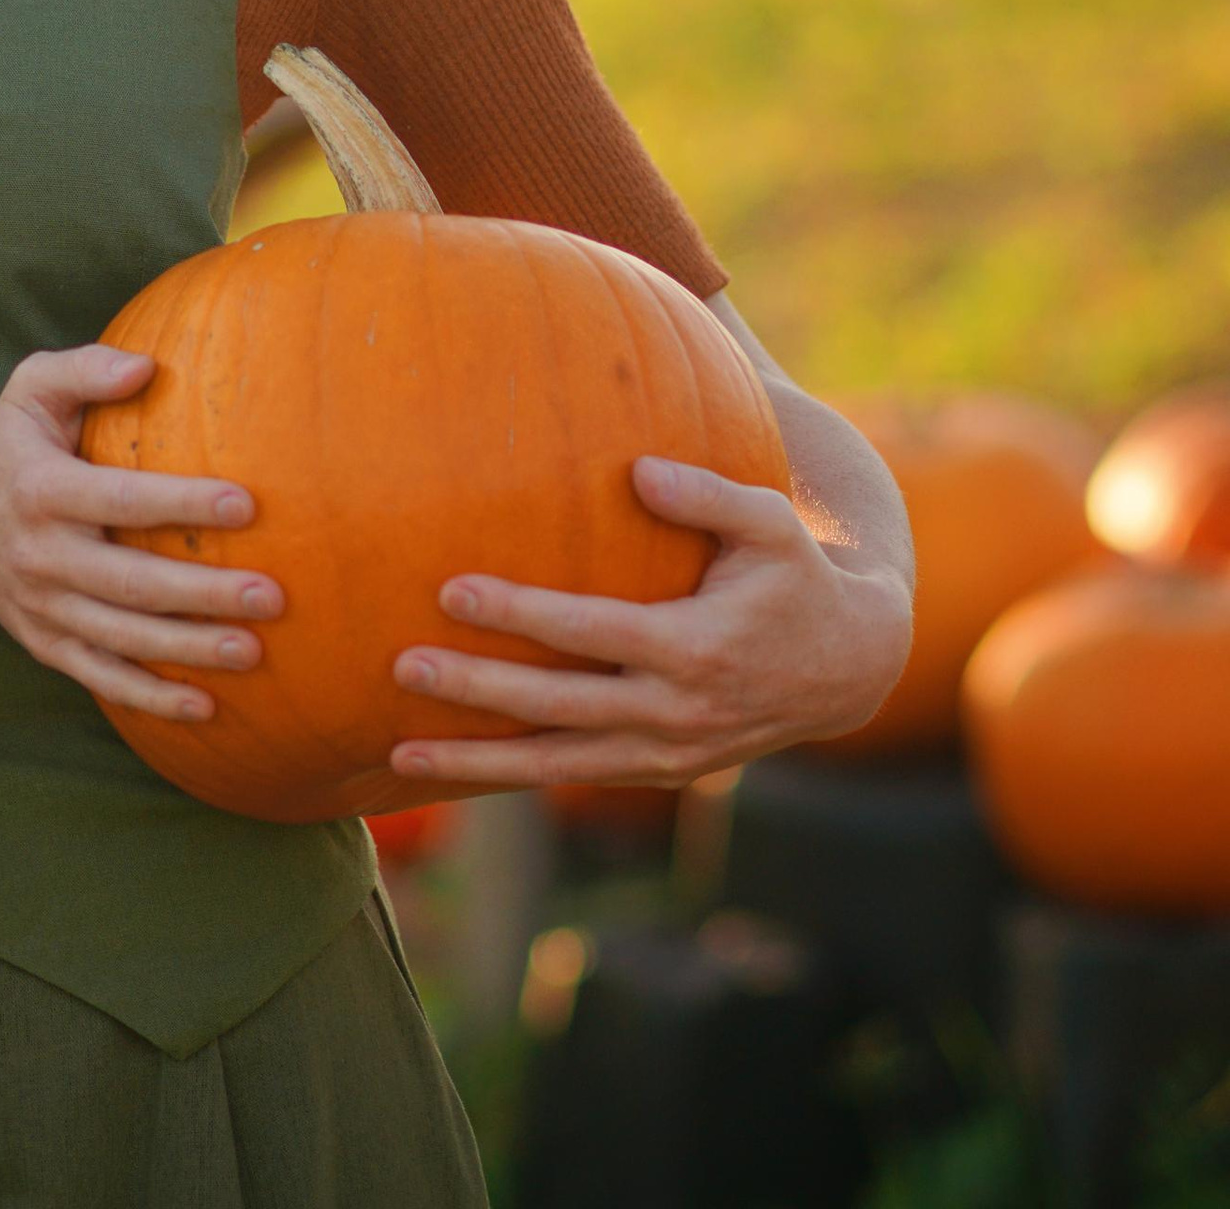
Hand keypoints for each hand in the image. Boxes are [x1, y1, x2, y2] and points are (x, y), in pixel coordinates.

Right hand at [0, 344, 283, 722]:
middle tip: (270, 596)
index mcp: (42, 490)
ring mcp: (42, 607)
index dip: (183, 503)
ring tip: (254, 650)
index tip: (246, 505)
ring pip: (123, 638)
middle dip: (203, 593)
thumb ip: (86, 369)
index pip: (121, 500)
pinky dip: (150, 697)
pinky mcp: (45, 644)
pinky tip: (205, 706)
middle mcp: (40, 555)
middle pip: (130, 583)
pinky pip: (101, 677)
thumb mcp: (31, 388)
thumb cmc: (9, 444)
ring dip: (189, 650)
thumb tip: (148, 367)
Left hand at [385, 455, 915, 791]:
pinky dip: (515, 778)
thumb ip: (706, 493)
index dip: (522, 615)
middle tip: (402, 666)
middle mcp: (676, 712)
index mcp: (696, 648)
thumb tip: (637, 469)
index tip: (453, 591)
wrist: (847, 666)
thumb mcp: (770, 522)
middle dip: (478, 692)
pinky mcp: (661, 771)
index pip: (592, 634)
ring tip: (400, 753)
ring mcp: (667, 753)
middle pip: (559, 709)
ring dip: (479, 763)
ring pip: (558, 766)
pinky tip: (454, 769)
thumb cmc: (796, 574)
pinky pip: (576, 779)